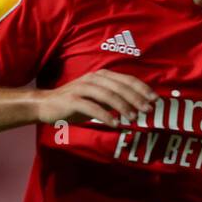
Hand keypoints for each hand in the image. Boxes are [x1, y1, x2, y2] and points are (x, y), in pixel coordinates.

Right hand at [35, 70, 157, 125]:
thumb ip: (115, 99)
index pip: (126, 80)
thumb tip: (139, 105)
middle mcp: (93, 79)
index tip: (155, 99)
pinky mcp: (72, 100)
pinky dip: (105, 116)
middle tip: (148, 111)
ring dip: (123, 107)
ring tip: (134, 118)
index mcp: (101, 76)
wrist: (46, 106)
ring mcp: (82, 88)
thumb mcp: (98, 99)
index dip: (142, 88)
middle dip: (136, 98)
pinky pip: (92, 107)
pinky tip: (115, 125)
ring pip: (107, 95)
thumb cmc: (75, 103)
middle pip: (119, 87)